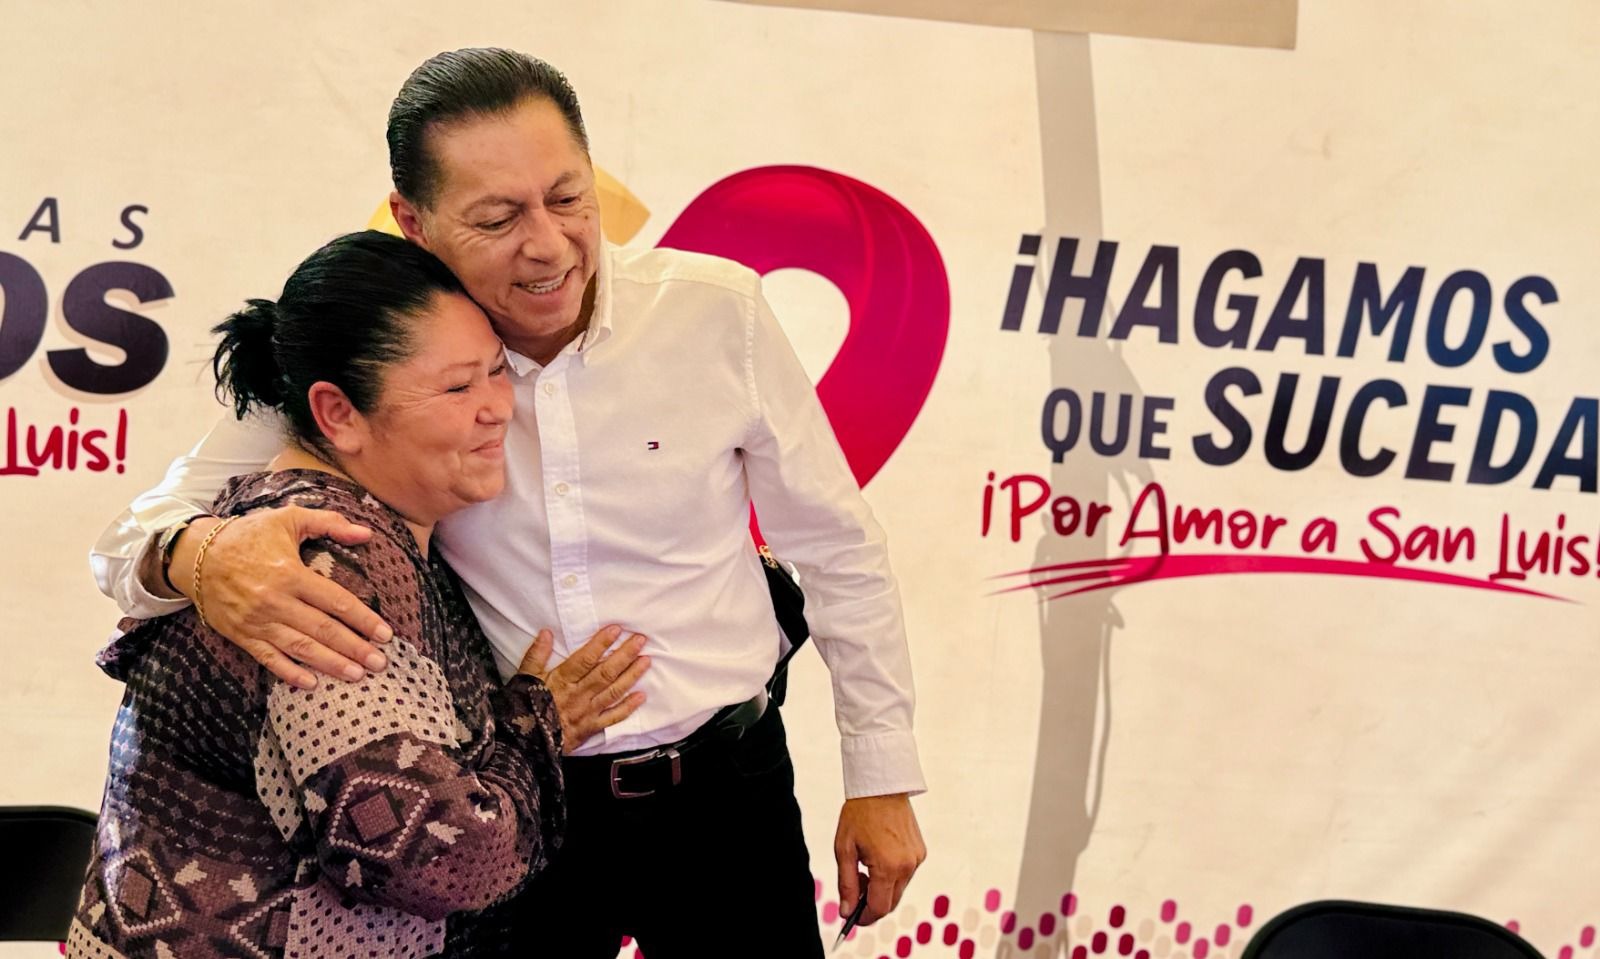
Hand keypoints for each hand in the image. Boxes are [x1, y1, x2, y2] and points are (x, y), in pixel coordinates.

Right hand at [168, 508, 390, 688]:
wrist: (195, 555)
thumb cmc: (248, 535)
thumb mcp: (287, 518)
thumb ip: (329, 522)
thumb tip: (365, 533)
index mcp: (290, 573)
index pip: (336, 601)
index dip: (363, 619)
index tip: (385, 634)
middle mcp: (275, 601)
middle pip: (323, 630)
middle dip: (354, 648)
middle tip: (380, 663)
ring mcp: (257, 621)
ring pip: (300, 648)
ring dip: (331, 664)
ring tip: (357, 675)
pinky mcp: (241, 635)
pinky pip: (269, 658)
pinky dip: (290, 673)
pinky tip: (312, 683)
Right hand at [518, 626, 649, 752]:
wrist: (522, 744)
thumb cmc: (523, 708)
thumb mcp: (524, 678)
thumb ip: (536, 655)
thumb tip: (546, 633)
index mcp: (561, 681)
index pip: (585, 659)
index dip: (601, 643)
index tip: (616, 629)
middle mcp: (578, 695)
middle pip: (605, 672)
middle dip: (624, 655)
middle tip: (640, 640)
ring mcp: (586, 712)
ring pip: (613, 691)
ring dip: (631, 675)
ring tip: (646, 661)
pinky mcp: (590, 728)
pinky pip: (612, 717)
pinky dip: (628, 707)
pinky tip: (641, 696)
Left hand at [835, 793, 925, 925]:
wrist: (882, 787)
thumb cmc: (858, 815)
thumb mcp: (844, 850)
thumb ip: (847, 884)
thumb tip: (846, 912)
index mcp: (887, 867)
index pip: (878, 908)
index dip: (864, 917)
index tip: (852, 918)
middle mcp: (907, 866)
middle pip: (890, 902)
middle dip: (871, 903)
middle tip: (855, 886)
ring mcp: (917, 859)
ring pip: (898, 889)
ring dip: (882, 888)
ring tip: (865, 865)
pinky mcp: (920, 852)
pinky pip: (906, 874)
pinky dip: (892, 875)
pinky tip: (879, 856)